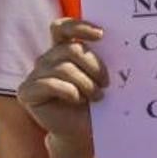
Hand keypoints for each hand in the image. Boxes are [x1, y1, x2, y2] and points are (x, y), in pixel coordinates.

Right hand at [18, 19, 107, 148]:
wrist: (84, 131)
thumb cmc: (97, 101)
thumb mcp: (103, 77)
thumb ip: (106, 59)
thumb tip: (128, 42)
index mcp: (64, 49)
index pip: (63, 27)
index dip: (79, 26)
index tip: (101, 35)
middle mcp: (47, 58)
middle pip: (71, 49)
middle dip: (94, 66)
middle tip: (107, 83)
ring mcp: (35, 74)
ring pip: (64, 68)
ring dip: (86, 83)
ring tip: (96, 96)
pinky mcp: (27, 91)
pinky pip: (50, 84)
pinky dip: (69, 92)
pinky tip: (77, 100)